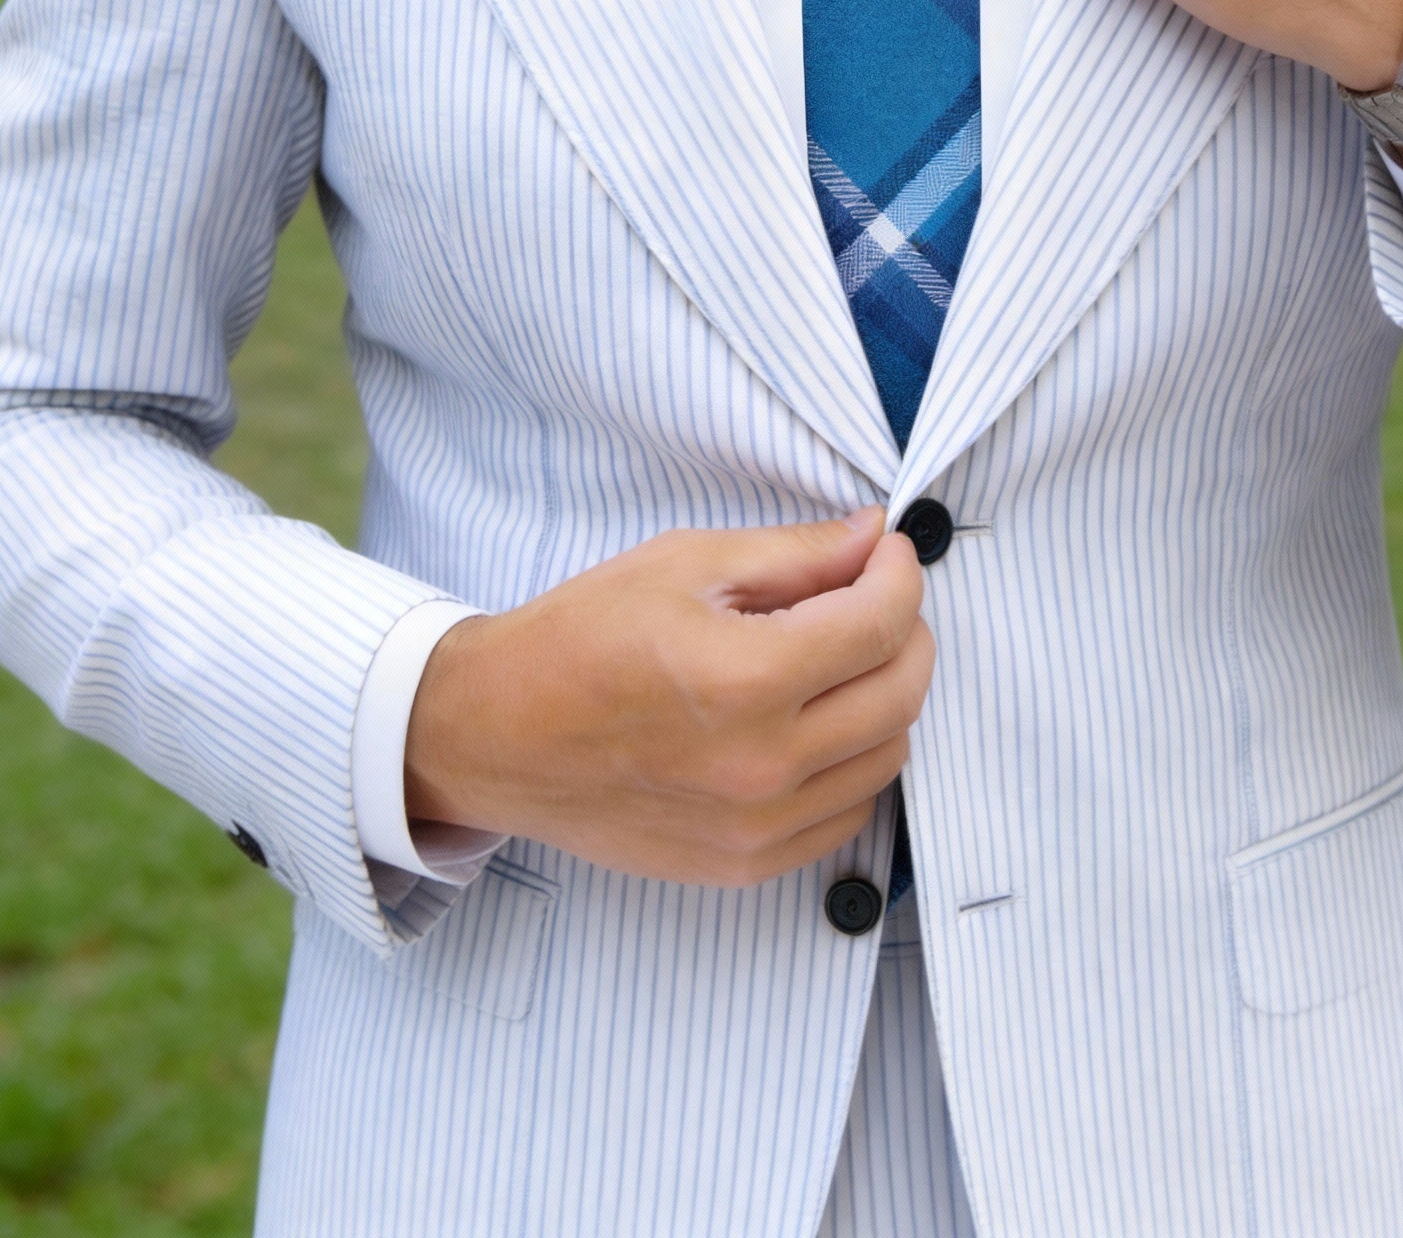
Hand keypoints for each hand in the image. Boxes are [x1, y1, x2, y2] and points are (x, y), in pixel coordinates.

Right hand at [404, 509, 933, 887]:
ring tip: (837, 657)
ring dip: (883, 696)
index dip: (899, 573)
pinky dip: (852, 760)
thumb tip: (872, 538)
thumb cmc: (579, 638)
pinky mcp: (745, 864)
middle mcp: (762, 765)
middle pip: (901, 692)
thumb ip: (795, 553)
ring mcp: (757, 827)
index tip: (886, 551)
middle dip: (905, 628)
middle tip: (871, 594)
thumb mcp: (685, 564)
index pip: (883, 624)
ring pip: (888, 755)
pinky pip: (848, 812)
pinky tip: (812, 721)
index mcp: (746, 679)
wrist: (496, 734)